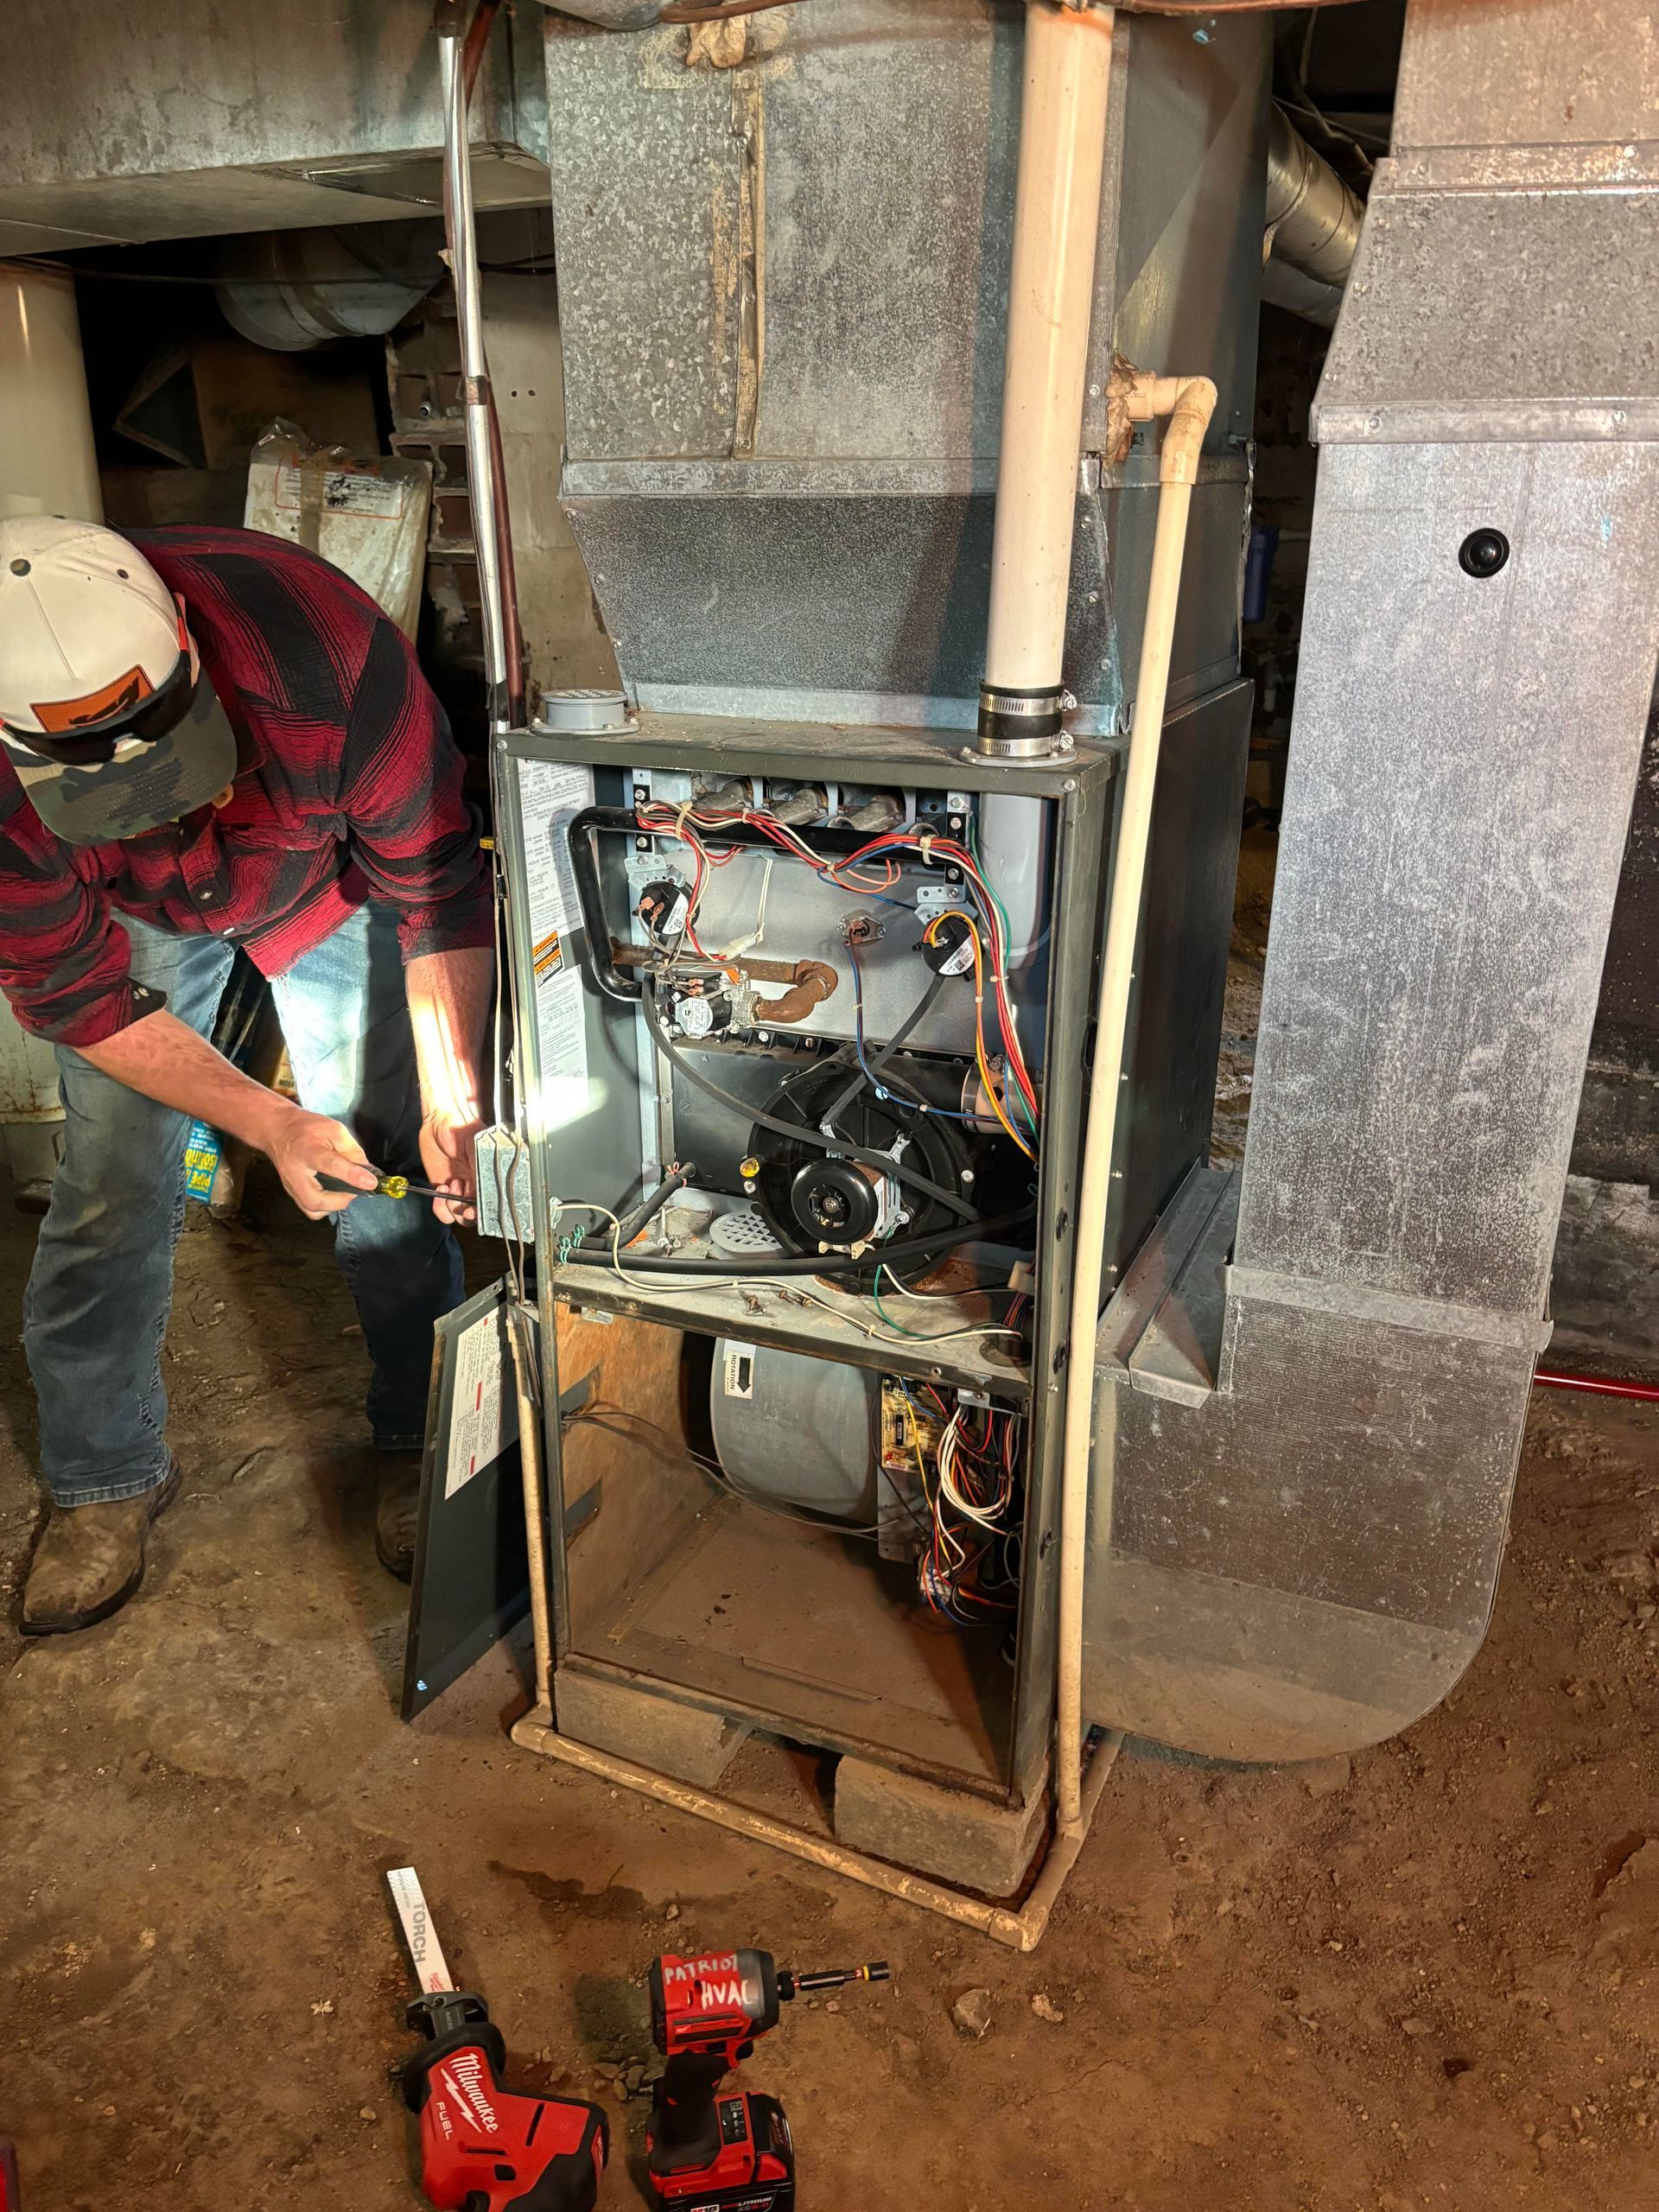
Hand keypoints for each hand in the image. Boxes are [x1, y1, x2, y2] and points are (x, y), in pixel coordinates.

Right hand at [265, 1106, 379, 1220]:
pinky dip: (325, 1206)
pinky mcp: (291, 1192)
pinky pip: (309, 1209)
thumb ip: (351, 1149)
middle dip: (341, 1200)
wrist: (276, 1130)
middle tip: (354, 1188)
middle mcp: (295, 1173)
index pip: (330, 1165)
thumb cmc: (306, 1127)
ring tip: (343, 1190)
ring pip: (312, 1210)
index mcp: (307, 1151)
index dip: (352, 1175)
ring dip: (333, 1205)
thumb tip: (366, 1171)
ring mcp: (290, 1186)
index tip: (371, 1182)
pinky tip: (332, 1193)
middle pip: (316, 1200)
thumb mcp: (333, 1129)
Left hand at [420, 1111, 484, 1225]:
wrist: (438, 1121)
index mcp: (488, 1177)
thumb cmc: (460, 1128)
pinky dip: (440, 1207)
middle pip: (476, 1216)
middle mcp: (475, 1187)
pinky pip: (443, 1210)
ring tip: (450, 1184)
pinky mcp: (443, 1191)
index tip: (474, 1209)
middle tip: (460, 1195)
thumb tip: (483, 1191)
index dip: (484, 1211)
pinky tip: (440, 1190)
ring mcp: (459, 1190)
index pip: (492, 1202)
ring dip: (452, 1206)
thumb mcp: (475, 1147)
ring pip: (459, 1216)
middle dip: (467, 1211)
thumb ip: (480, 1169)